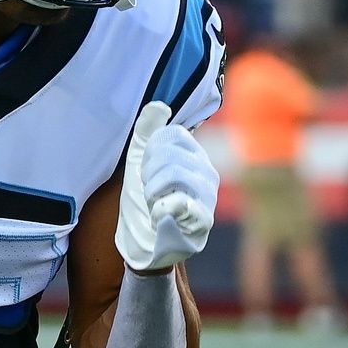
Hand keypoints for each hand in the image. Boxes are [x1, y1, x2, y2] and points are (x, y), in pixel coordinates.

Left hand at [115, 101, 219, 272]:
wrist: (141, 242)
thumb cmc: (143, 202)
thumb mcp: (139, 161)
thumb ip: (146, 131)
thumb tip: (159, 105)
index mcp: (193, 154)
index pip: (173, 134)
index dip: (151, 151)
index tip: (147, 171)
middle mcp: (206, 171)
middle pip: (171, 154)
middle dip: (148, 175)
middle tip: (150, 192)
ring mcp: (208, 195)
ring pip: (175, 174)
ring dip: (153, 192)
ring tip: (154, 204)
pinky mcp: (203, 220)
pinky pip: (181, 202)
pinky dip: (160, 210)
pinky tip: (159, 217)